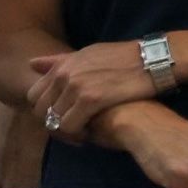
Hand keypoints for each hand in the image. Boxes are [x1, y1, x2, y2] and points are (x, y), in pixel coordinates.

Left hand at [25, 39, 166, 136]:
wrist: (155, 59)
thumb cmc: (126, 58)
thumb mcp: (89, 54)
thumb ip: (60, 61)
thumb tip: (32, 63)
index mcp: (61, 65)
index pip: (34, 95)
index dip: (46, 112)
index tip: (64, 117)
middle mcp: (63, 75)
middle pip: (40, 111)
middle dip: (53, 124)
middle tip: (73, 130)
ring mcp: (76, 86)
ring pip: (54, 120)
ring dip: (67, 131)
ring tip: (84, 133)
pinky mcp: (91, 99)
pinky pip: (71, 125)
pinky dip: (78, 134)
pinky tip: (92, 133)